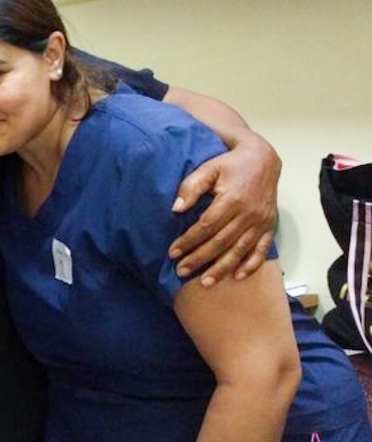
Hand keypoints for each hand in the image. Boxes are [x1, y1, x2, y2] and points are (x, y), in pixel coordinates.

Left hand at [169, 133, 280, 285]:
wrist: (263, 158)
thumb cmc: (230, 163)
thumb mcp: (208, 168)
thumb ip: (191, 186)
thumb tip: (176, 209)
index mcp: (232, 200)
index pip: (206, 226)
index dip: (188, 241)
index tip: (172, 252)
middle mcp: (248, 214)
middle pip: (221, 242)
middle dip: (199, 259)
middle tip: (181, 271)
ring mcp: (261, 222)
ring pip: (240, 250)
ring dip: (222, 268)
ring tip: (205, 282)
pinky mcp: (269, 225)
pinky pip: (262, 249)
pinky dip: (251, 264)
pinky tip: (237, 276)